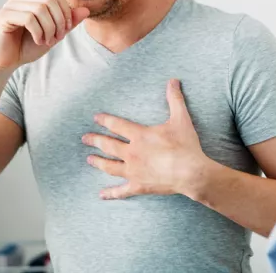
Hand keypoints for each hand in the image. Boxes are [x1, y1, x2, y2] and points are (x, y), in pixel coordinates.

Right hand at [0, 0, 88, 71]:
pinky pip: (28, 18)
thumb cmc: (27, 48)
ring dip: (49, 28)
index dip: (66, 12)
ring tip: (47, 41)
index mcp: (30, 0)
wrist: (6, 63)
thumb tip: (86, 10)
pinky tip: (38, 41)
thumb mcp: (54, 35)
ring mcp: (9, 6)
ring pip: (40, 9)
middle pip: (49, 0)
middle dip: (59, 20)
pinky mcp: (3, 16)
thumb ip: (68, 23)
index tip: (66, 30)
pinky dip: (38, 32)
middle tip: (58, 37)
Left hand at [83, 79, 209, 199]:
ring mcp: (133, 171)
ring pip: (110, 166)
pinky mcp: (138, 186)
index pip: (117, 125)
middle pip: (109, 145)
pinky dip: (111, 193)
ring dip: (98, 162)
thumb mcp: (181, 119)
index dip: (106, 120)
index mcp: (140, 136)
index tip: (96, 118)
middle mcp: (132, 153)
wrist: (190, 172)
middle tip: (85, 138)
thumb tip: (173, 81)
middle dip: (95, 140)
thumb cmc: (185, 146)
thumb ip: (175, 99)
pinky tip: (101, 194)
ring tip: (89, 159)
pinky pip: (121, 191)